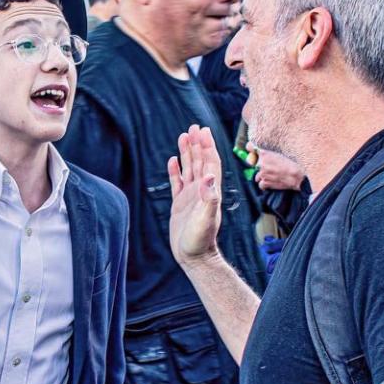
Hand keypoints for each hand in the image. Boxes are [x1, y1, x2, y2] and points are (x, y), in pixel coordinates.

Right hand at [166, 124, 223, 266]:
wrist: (194, 256)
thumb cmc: (201, 240)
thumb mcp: (206, 219)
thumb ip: (209, 198)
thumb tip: (210, 176)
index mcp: (210, 191)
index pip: (210, 163)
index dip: (207, 146)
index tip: (203, 131)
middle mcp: (202, 190)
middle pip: (200, 161)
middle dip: (197, 144)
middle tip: (194, 126)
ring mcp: (191, 196)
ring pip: (189, 169)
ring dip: (187, 153)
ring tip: (183, 136)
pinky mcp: (180, 204)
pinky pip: (177, 183)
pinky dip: (175, 170)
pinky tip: (173, 160)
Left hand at [254, 148, 304, 191]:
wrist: (299, 176)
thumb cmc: (294, 163)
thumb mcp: (283, 151)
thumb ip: (271, 151)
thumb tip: (263, 151)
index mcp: (265, 153)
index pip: (250, 147)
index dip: (251, 149)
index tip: (252, 150)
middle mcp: (261, 163)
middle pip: (255, 164)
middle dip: (262, 166)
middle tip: (272, 167)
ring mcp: (262, 174)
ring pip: (257, 176)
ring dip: (263, 176)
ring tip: (274, 175)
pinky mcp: (265, 183)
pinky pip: (261, 184)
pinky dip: (265, 184)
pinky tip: (273, 182)